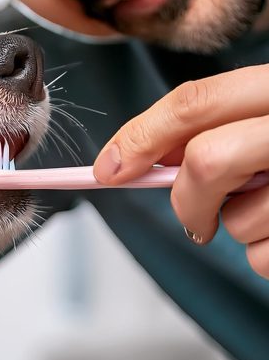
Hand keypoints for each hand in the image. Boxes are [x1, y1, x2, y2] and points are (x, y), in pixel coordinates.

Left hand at [93, 66, 268, 278]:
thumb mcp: (265, 120)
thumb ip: (215, 128)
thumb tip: (133, 160)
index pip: (194, 100)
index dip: (139, 136)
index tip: (107, 169)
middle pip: (206, 160)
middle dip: (186, 199)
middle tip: (196, 217)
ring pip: (235, 220)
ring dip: (239, 227)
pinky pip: (264, 259)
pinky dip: (268, 256)